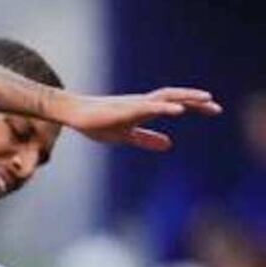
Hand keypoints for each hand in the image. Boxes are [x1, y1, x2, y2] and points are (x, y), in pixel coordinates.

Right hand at [59, 88, 220, 151]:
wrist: (74, 113)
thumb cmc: (96, 122)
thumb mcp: (125, 135)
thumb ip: (147, 139)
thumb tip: (169, 145)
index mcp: (144, 108)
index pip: (175, 104)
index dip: (195, 106)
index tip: (214, 110)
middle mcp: (143, 102)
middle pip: (175, 97)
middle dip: (196, 101)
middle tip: (217, 108)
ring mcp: (134, 104)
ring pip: (166, 97)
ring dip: (186, 98)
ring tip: (205, 100)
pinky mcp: (125, 108)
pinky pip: (149, 106)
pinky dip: (165, 107)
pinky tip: (178, 110)